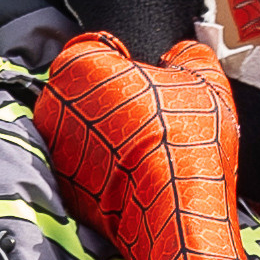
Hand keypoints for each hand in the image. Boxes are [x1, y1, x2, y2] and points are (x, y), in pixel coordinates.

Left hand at [34, 33, 237, 257]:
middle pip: (87, 90)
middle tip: (153, 116)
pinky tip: (137, 174)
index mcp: (79, 64)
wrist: (175, 212)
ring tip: (148, 149)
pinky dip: (104, 169)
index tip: (149, 80)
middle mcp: (54, 103)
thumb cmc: (185, 140)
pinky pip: (85, 167)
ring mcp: (55, 149)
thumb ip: (190, 54)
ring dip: (108, 135)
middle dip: (114, 99)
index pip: (98, 48)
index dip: (127, 62)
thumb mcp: (205, 80)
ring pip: (85, 129)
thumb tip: (185, 53)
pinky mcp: (63, 188)